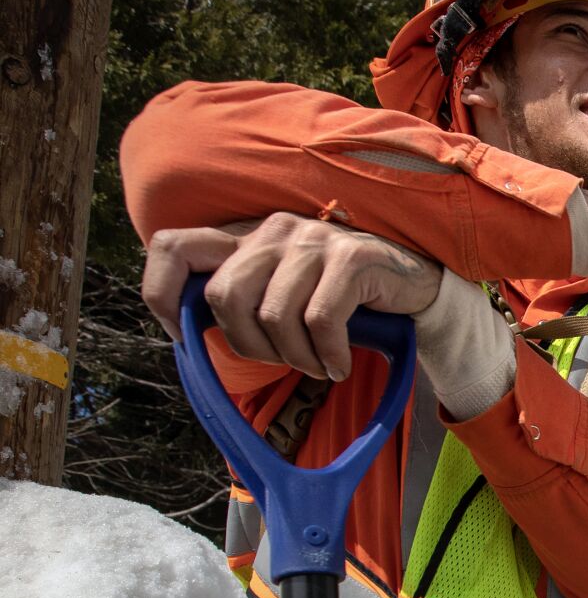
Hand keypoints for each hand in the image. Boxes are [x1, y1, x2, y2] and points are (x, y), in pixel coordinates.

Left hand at [141, 214, 441, 379]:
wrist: (416, 289)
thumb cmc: (342, 299)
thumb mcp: (282, 294)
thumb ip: (240, 299)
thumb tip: (188, 332)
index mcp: (246, 237)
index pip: (172, 247)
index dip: (161, 295)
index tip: (184, 336)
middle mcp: (272, 230)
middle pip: (223, 296)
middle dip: (249, 346)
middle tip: (282, 362)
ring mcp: (313, 241)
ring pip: (273, 315)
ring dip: (297, 359)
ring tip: (318, 366)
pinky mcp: (350, 258)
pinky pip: (320, 320)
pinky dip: (328, 355)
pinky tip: (339, 364)